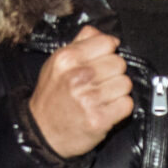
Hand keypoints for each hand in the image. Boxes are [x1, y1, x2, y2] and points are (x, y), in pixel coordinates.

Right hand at [27, 25, 133, 158]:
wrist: (41, 132)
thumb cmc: (51, 98)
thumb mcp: (56, 63)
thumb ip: (80, 43)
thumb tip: (106, 35)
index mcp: (67, 59)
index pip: (107, 42)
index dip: (108, 52)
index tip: (102, 61)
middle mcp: (77, 77)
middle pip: (119, 63)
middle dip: (113, 73)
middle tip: (100, 83)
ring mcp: (89, 99)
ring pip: (125, 83)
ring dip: (117, 91)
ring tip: (102, 97)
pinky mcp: (99, 119)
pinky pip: (126, 104)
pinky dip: (119, 108)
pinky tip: (106, 108)